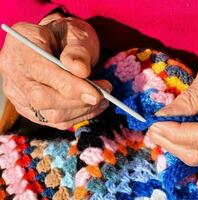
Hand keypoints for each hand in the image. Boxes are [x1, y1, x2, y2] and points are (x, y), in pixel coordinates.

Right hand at [0, 13, 111, 129]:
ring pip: (52, 115)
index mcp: (21, 48)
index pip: (41, 72)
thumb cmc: (66, 36)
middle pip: (42, 99)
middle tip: (104, 94)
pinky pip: (57, 121)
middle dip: (78, 101)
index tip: (97, 93)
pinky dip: (80, 115)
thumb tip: (82, 71)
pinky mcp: (31, 111)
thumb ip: (77, 50)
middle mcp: (14, 74)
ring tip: (103, 98)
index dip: (70, 86)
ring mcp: (20, 96)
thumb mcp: (74, 33)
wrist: (54, 45)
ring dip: (83, 110)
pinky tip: (93, 106)